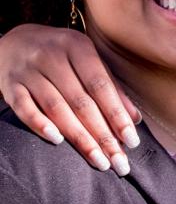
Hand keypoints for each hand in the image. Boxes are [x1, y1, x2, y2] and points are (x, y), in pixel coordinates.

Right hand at [0, 24, 139, 173]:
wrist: (14, 41)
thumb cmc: (61, 55)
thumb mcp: (87, 60)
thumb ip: (111, 87)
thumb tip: (135, 119)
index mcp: (78, 47)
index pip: (101, 86)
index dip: (117, 114)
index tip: (132, 141)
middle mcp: (52, 56)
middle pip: (81, 101)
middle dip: (103, 134)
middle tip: (119, 161)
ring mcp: (28, 71)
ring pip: (56, 108)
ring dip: (79, 138)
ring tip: (99, 160)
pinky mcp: (9, 85)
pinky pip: (24, 108)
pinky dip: (40, 125)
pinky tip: (58, 141)